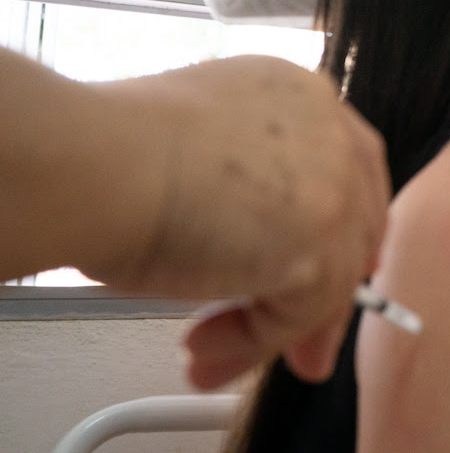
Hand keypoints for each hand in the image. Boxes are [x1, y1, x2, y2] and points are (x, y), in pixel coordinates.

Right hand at [90, 56, 389, 388]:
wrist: (93, 163)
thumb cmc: (112, 152)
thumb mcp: (205, 154)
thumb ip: (253, 186)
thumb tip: (259, 253)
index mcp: (300, 96)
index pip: (348, 168)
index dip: (335, 228)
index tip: (316, 271)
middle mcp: (330, 132)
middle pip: (353, 226)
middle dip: (319, 293)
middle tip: (291, 339)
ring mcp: (334, 190)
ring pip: (325, 279)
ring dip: (269, 328)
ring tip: (211, 356)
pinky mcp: (320, 249)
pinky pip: (297, 316)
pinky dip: (250, 343)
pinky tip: (204, 353)